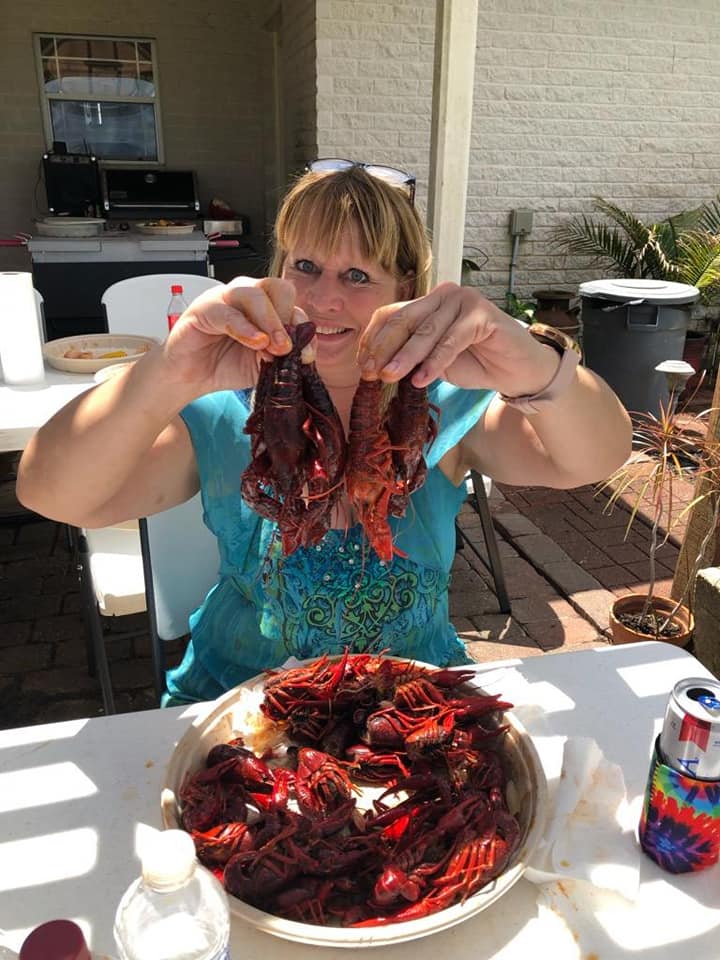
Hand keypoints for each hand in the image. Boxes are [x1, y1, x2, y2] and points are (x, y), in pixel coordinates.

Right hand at [159, 277, 306, 393]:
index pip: (292, 303)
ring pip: (254, 294)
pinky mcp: (203, 309)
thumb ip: (284, 356)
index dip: (301, 327)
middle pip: (277, 288)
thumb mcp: (264, 364)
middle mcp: (247, 295)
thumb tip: (304, 350)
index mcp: (266, 305)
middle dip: (286, 318)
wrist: (192, 376)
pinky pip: (228, 311)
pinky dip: (245, 328)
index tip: (304, 355)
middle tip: (286, 348)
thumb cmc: (226, 364)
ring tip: (272, 347)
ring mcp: (224, 298)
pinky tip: (255, 343)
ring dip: (269, 321)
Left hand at [356, 281, 559, 396]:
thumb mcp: (433, 361)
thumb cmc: (475, 363)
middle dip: (384, 348)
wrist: (517, 370)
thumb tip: (375, 366)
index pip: (389, 315)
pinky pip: (451, 340)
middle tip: (372, 373)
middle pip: (403, 320)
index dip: (372, 340)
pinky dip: (435, 362)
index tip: (362, 366)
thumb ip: (410, 356)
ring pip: (426, 330)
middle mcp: (443, 295)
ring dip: (405, 356)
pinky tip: (422, 380)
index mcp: (427, 304)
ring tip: (390, 377)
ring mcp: (463, 300)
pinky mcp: (482, 313)